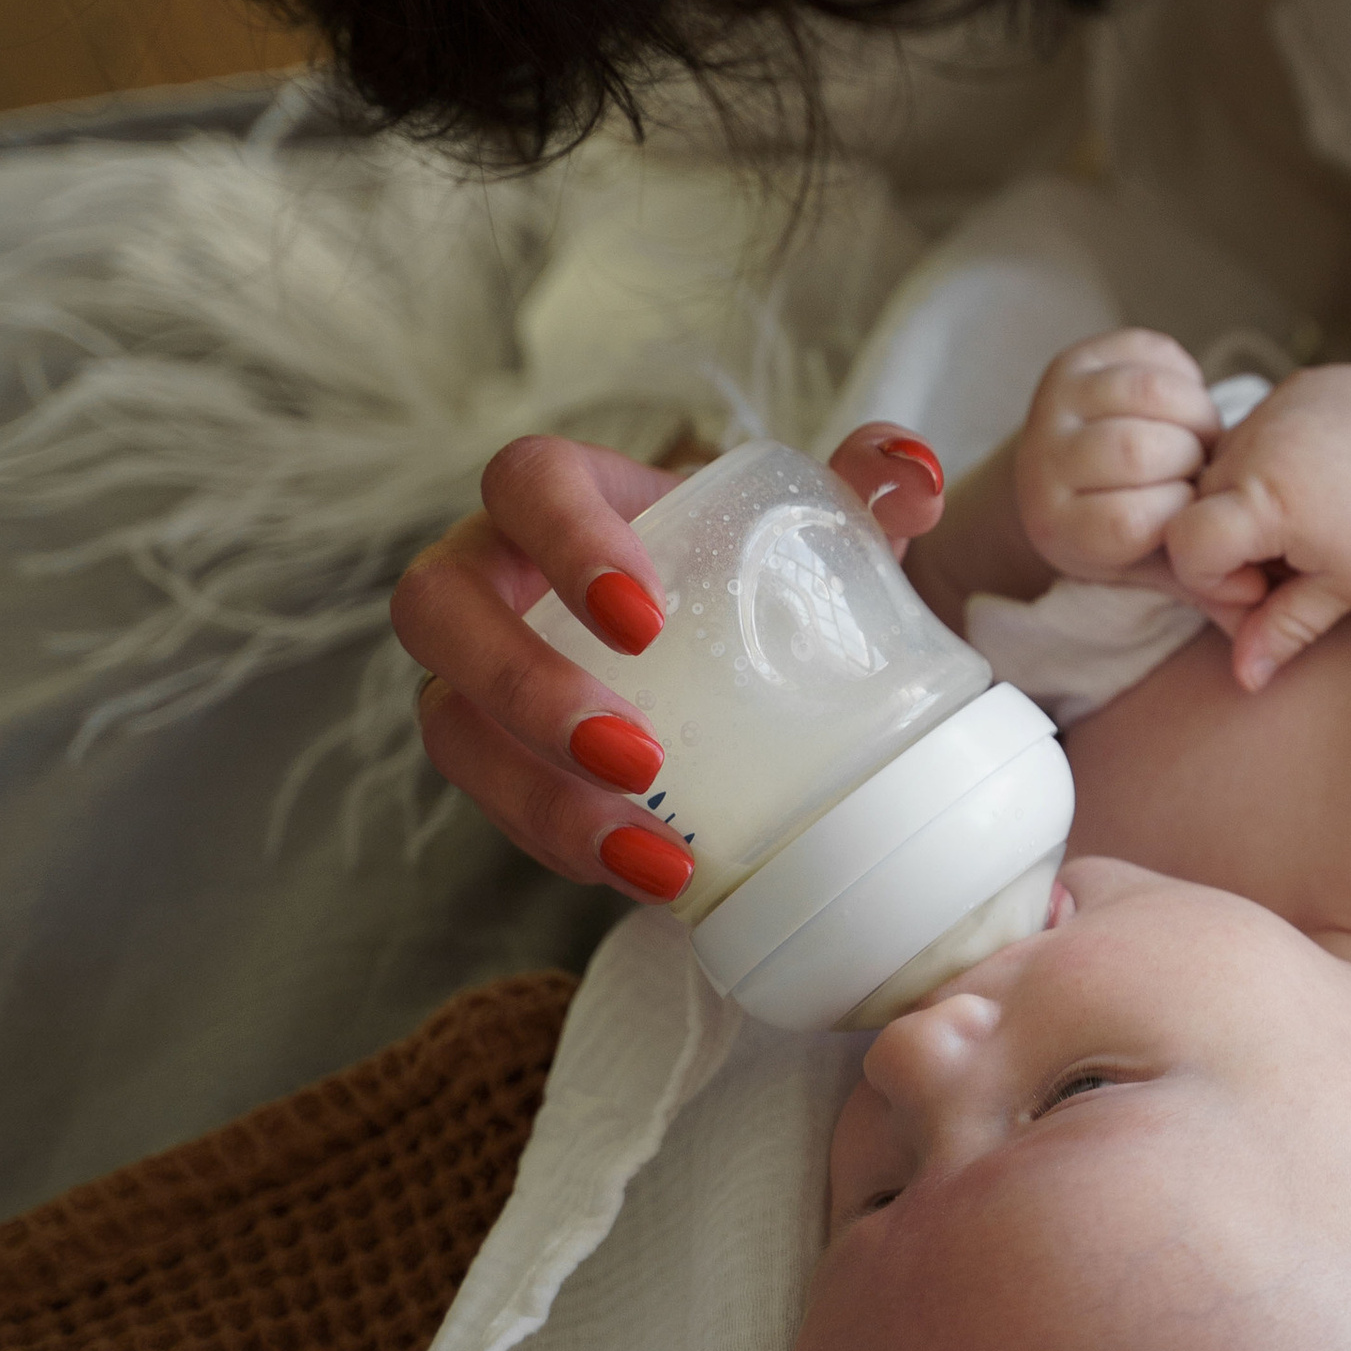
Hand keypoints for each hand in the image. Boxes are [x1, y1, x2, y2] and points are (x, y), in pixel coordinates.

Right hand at [394, 421, 944, 902]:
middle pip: (439, 609)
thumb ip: (863, 484)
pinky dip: (561, 843)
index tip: (645, 621)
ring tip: (645, 853)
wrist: (716, 640)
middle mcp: (491, 572)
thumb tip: (911, 474)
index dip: (566, 543)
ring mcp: (473, 669)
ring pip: (450, 725)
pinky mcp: (488, 753)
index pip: (527, 483)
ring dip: (537, 794)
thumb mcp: (805, 520)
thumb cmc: (744, 561)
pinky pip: (489, 803)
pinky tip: (644, 876)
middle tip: (638, 754)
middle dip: (526, 687)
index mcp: (565, 492)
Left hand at [1014, 332, 1223, 586]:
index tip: (1192, 509)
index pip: (1127, 520)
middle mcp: (1041, 460)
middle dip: (1190, 456)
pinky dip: (1183, 377)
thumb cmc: (1121, 526)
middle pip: (1134, 449)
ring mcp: (1053, 402)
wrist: (1062, 475)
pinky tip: (1182, 405)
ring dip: (1194, 412)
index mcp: (1056, 525)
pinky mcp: (1075, 359)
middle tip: (1203, 465)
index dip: (1180, 513)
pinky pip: (1147, 352)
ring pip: (1144, 392)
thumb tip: (1253, 595)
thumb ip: (1201, 581)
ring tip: (1201, 434)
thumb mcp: (1152, 565)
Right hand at [1164, 361, 1350, 688]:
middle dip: (1229, 542)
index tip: (1267, 586)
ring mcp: (1274, 407)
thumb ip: (1283, 629)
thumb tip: (1246, 679)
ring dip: (1247, 499)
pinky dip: (1272, 458)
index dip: (1214, 577)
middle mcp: (1256, 443)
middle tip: (1293, 560)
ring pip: (1224, 464)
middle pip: (1198, 505)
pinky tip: (1326, 478)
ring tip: (1312, 518)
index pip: (1185, 544)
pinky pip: (1258, 427)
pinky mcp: (1296, 385)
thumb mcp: (1345, 588)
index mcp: (1263, 499)